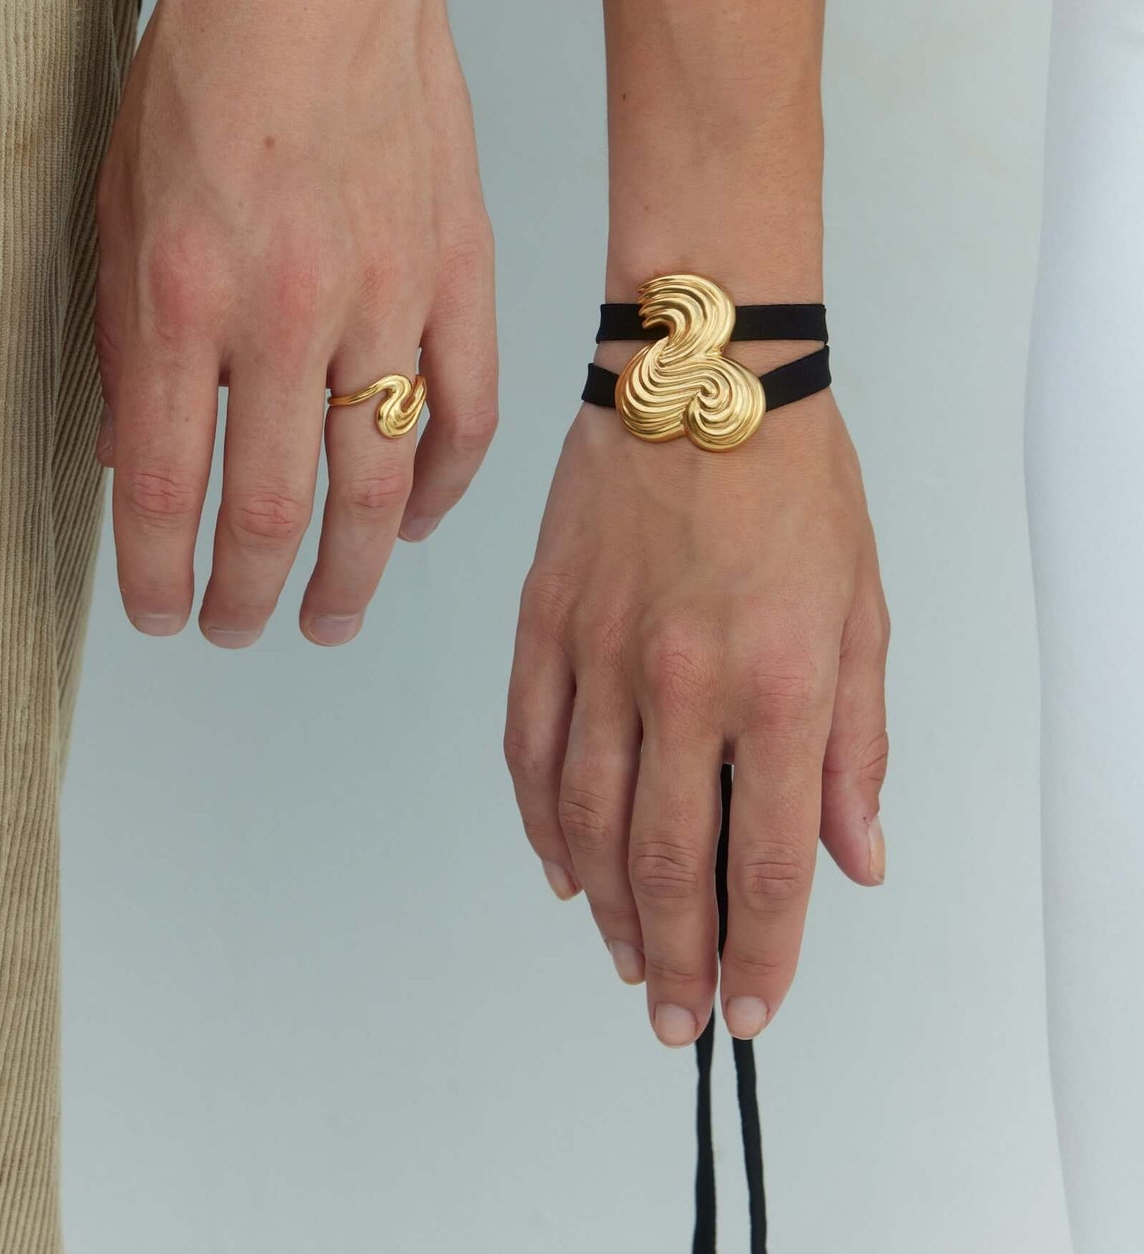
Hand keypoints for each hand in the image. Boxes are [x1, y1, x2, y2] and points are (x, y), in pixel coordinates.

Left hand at [94, 0, 496, 645]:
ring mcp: (385, 294)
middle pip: (271, 511)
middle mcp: (282, 312)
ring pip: (378, 483)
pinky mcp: (460, 267)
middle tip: (239, 631)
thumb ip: (123, 340)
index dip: (157, 578)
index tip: (158, 616)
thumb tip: (136, 459)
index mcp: (178, 295)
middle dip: (247, 597)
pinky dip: (448, 486)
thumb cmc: (206, 62)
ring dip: (351, 573)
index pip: (164, 489)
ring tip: (329, 617)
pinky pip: (471, 409)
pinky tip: (422, 522)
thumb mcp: (117, 198)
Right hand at [505, 370, 887, 1044]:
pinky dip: (540, 820)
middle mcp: (683, 680)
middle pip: (667, 859)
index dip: (764, 951)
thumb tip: (856, 859)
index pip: (770, 856)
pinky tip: (559, 865)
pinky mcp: (543, 620)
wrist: (701, 373)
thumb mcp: (862, 611)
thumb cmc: (794, 480)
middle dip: (675, 957)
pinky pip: (528, 745)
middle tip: (673, 1017)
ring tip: (623, 957)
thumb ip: (855, 745)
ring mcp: (600, 651)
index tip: (754, 1007)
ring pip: (589, 818)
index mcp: (778, 681)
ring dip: (606, 906)